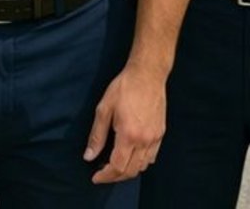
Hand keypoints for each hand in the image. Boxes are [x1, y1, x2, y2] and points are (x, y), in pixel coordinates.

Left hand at [85, 63, 166, 183]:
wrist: (148, 74)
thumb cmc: (124, 87)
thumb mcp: (104, 108)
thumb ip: (97, 135)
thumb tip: (89, 157)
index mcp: (128, 135)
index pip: (117, 167)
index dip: (105, 176)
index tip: (95, 177)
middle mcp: (144, 140)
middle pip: (130, 171)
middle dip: (114, 176)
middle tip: (103, 172)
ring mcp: (154, 138)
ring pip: (142, 167)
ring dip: (128, 170)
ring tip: (116, 164)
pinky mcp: (160, 133)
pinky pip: (151, 157)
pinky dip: (140, 162)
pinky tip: (131, 155)